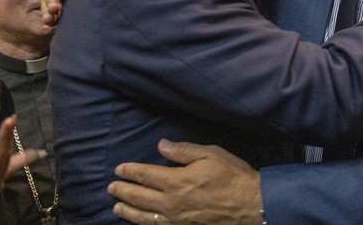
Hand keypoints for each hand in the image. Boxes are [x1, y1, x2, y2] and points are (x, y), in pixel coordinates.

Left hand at [108, 140, 261, 224]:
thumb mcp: (209, 154)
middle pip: (140, 197)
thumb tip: (161, 145)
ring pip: (144, 217)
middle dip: (123, 191)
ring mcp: (176, 220)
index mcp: (176, 181)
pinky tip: (140, 222)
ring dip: (128, 211)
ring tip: (117, 207)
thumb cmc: (232, 176)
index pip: (146, 175)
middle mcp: (171, 203)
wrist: (251, 206)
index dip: (131, 171)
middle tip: (111, 187)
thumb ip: (182, 151)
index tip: (119, 169)